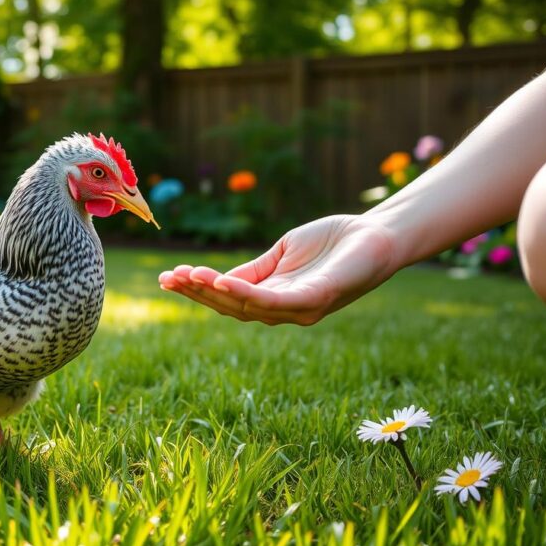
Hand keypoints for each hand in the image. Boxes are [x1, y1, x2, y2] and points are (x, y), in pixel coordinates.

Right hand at [159, 215, 400, 324]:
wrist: (378, 235)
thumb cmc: (333, 242)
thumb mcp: (282, 253)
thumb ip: (253, 270)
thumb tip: (214, 280)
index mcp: (275, 297)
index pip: (228, 299)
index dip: (197, 289)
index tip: (168, 276)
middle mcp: (285, 310)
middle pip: (231, 307)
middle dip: (197, 293)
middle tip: (168, 278)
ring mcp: (301, 309)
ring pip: (247, 307)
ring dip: (214, 293)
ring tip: (187, 276)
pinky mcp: (317, 298)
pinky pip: (274, 301)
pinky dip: (246, 294)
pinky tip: (222, 281)